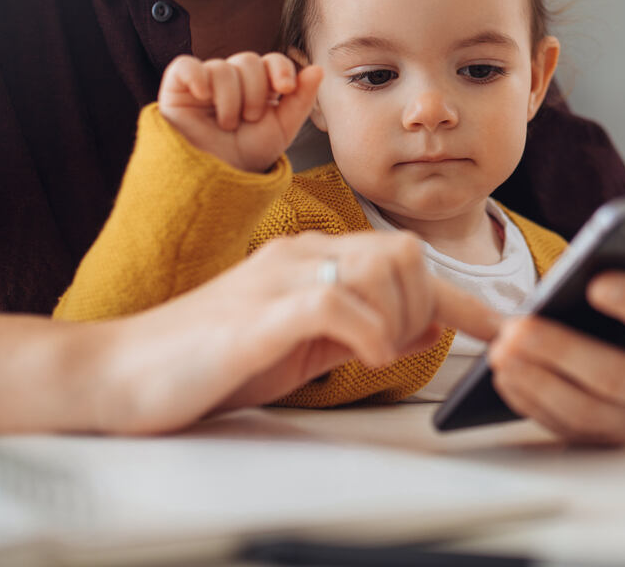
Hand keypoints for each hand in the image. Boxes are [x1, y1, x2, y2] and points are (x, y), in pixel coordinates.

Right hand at [91, 230, 499, 433]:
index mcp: (313, 255)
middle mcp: (303, 252)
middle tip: (392, 350)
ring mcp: (281, 276)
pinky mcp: (260, 311)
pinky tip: (360, 358)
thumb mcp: (301, 340)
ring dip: (399, 320)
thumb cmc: (210, 359)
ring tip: (368, 356)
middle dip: (423, 306)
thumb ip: (357, 323)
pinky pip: (340, 303)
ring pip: (385, 267)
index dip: (466, 299)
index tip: (506, 330)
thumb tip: (422, 322)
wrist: (118, 373)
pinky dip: (368, 334)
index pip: (407, 261)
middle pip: (407, 252)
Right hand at [158, 52, 322, 171]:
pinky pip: (186, 66)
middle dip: (254, 91)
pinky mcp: (176, 89)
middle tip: (249, 119)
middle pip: (248, 60)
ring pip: (221, 68)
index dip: (280, 68)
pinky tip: (202, 96)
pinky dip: (196, 77)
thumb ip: (301, 100)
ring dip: (230, 99)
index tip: (285, 88)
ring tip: (227, 124)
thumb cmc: (247, 156)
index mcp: (259, 86)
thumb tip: (317, 69)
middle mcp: (232, 80)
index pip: (271, 60)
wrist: (217, 179)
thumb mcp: (281, 130)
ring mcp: (204, 82)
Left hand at [485, 258, 624, 444]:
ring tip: (500, 350)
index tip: (596, 282)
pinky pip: (560, 425)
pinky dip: (528, 400)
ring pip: (581, 409)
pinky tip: (505, 374)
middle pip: (613, 375)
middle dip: (561, 350)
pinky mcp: (600, 438)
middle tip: (517, 326)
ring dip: (535, 380)